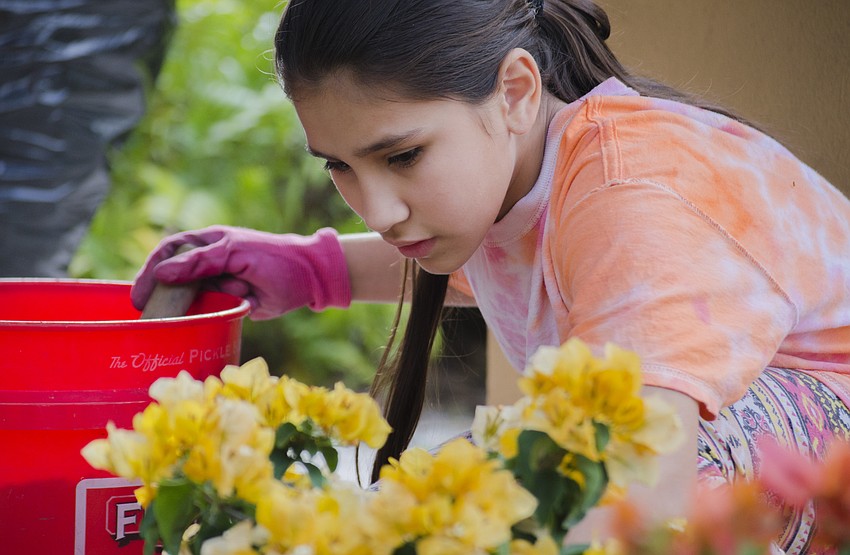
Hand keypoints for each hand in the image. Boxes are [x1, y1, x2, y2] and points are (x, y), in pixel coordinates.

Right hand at [131, 226, 350, 319]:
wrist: (310, 278)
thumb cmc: (274, 257)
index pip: (169, 252)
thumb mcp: (235, 254)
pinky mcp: (230, 303)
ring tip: (201, 309)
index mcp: (208, 243)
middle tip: (149, 314)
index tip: (139, 295)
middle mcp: (209, 263)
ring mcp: (220, 283)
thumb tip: (162, 273)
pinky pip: (210, 312)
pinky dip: (214, 314)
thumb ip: (199, 263)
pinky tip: (221, 313)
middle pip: (175, 279)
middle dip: (164, 296)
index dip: (151, 272)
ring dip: (197, 304)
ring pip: (192, 298)